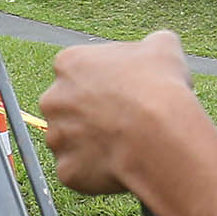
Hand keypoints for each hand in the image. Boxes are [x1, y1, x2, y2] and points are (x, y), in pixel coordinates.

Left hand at [35, 31, 201, 196]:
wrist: (158, 136)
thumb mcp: (163, 49)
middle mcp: (52, 99)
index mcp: (69, 64)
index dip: (106, 82)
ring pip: (72, 141)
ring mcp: (56, 137)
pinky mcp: (66, 170)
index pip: (80, 71)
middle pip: (70, 107)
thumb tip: (157, 44)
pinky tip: (121, 164)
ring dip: (93, 143)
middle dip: (93, 113)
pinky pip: (80, 171)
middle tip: (125, 120)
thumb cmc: (160, 88)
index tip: (125, 91)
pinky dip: (97, 171)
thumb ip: (151, 44)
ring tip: (127, 144)